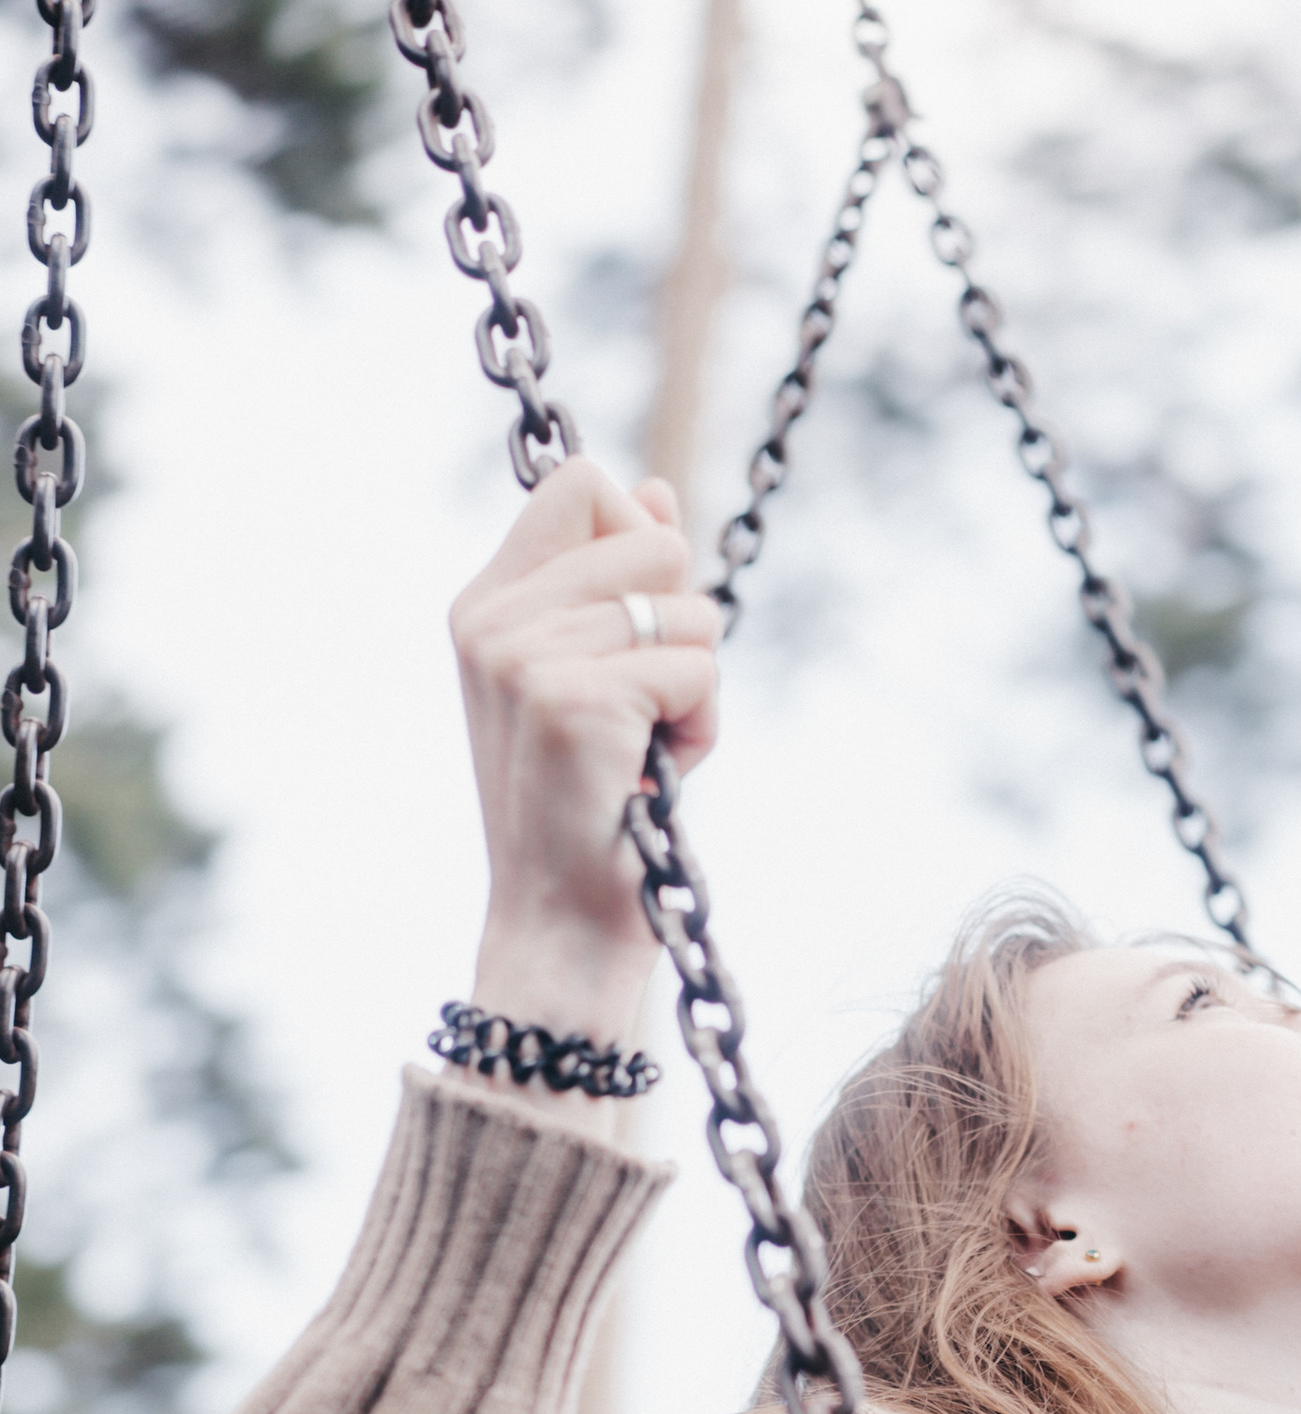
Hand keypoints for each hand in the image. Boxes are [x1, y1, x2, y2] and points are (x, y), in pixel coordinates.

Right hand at [449, 459, 721, 1063]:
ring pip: (686, 609)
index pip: (580, 486)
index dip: (641, 543)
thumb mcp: (599, 680)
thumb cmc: (591, 812)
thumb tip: (655, 492)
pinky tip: (653, 781)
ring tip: (643, 755)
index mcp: (485, 606)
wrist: (562, 927)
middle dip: (681, 628)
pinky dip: (701, 731)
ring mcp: (525, 657)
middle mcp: (492, 621)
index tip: (635, 633)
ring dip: (694, 690)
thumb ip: (617, 584)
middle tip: (641, 714)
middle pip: (650, 536)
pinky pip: (698, 668)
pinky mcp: (574, 700)